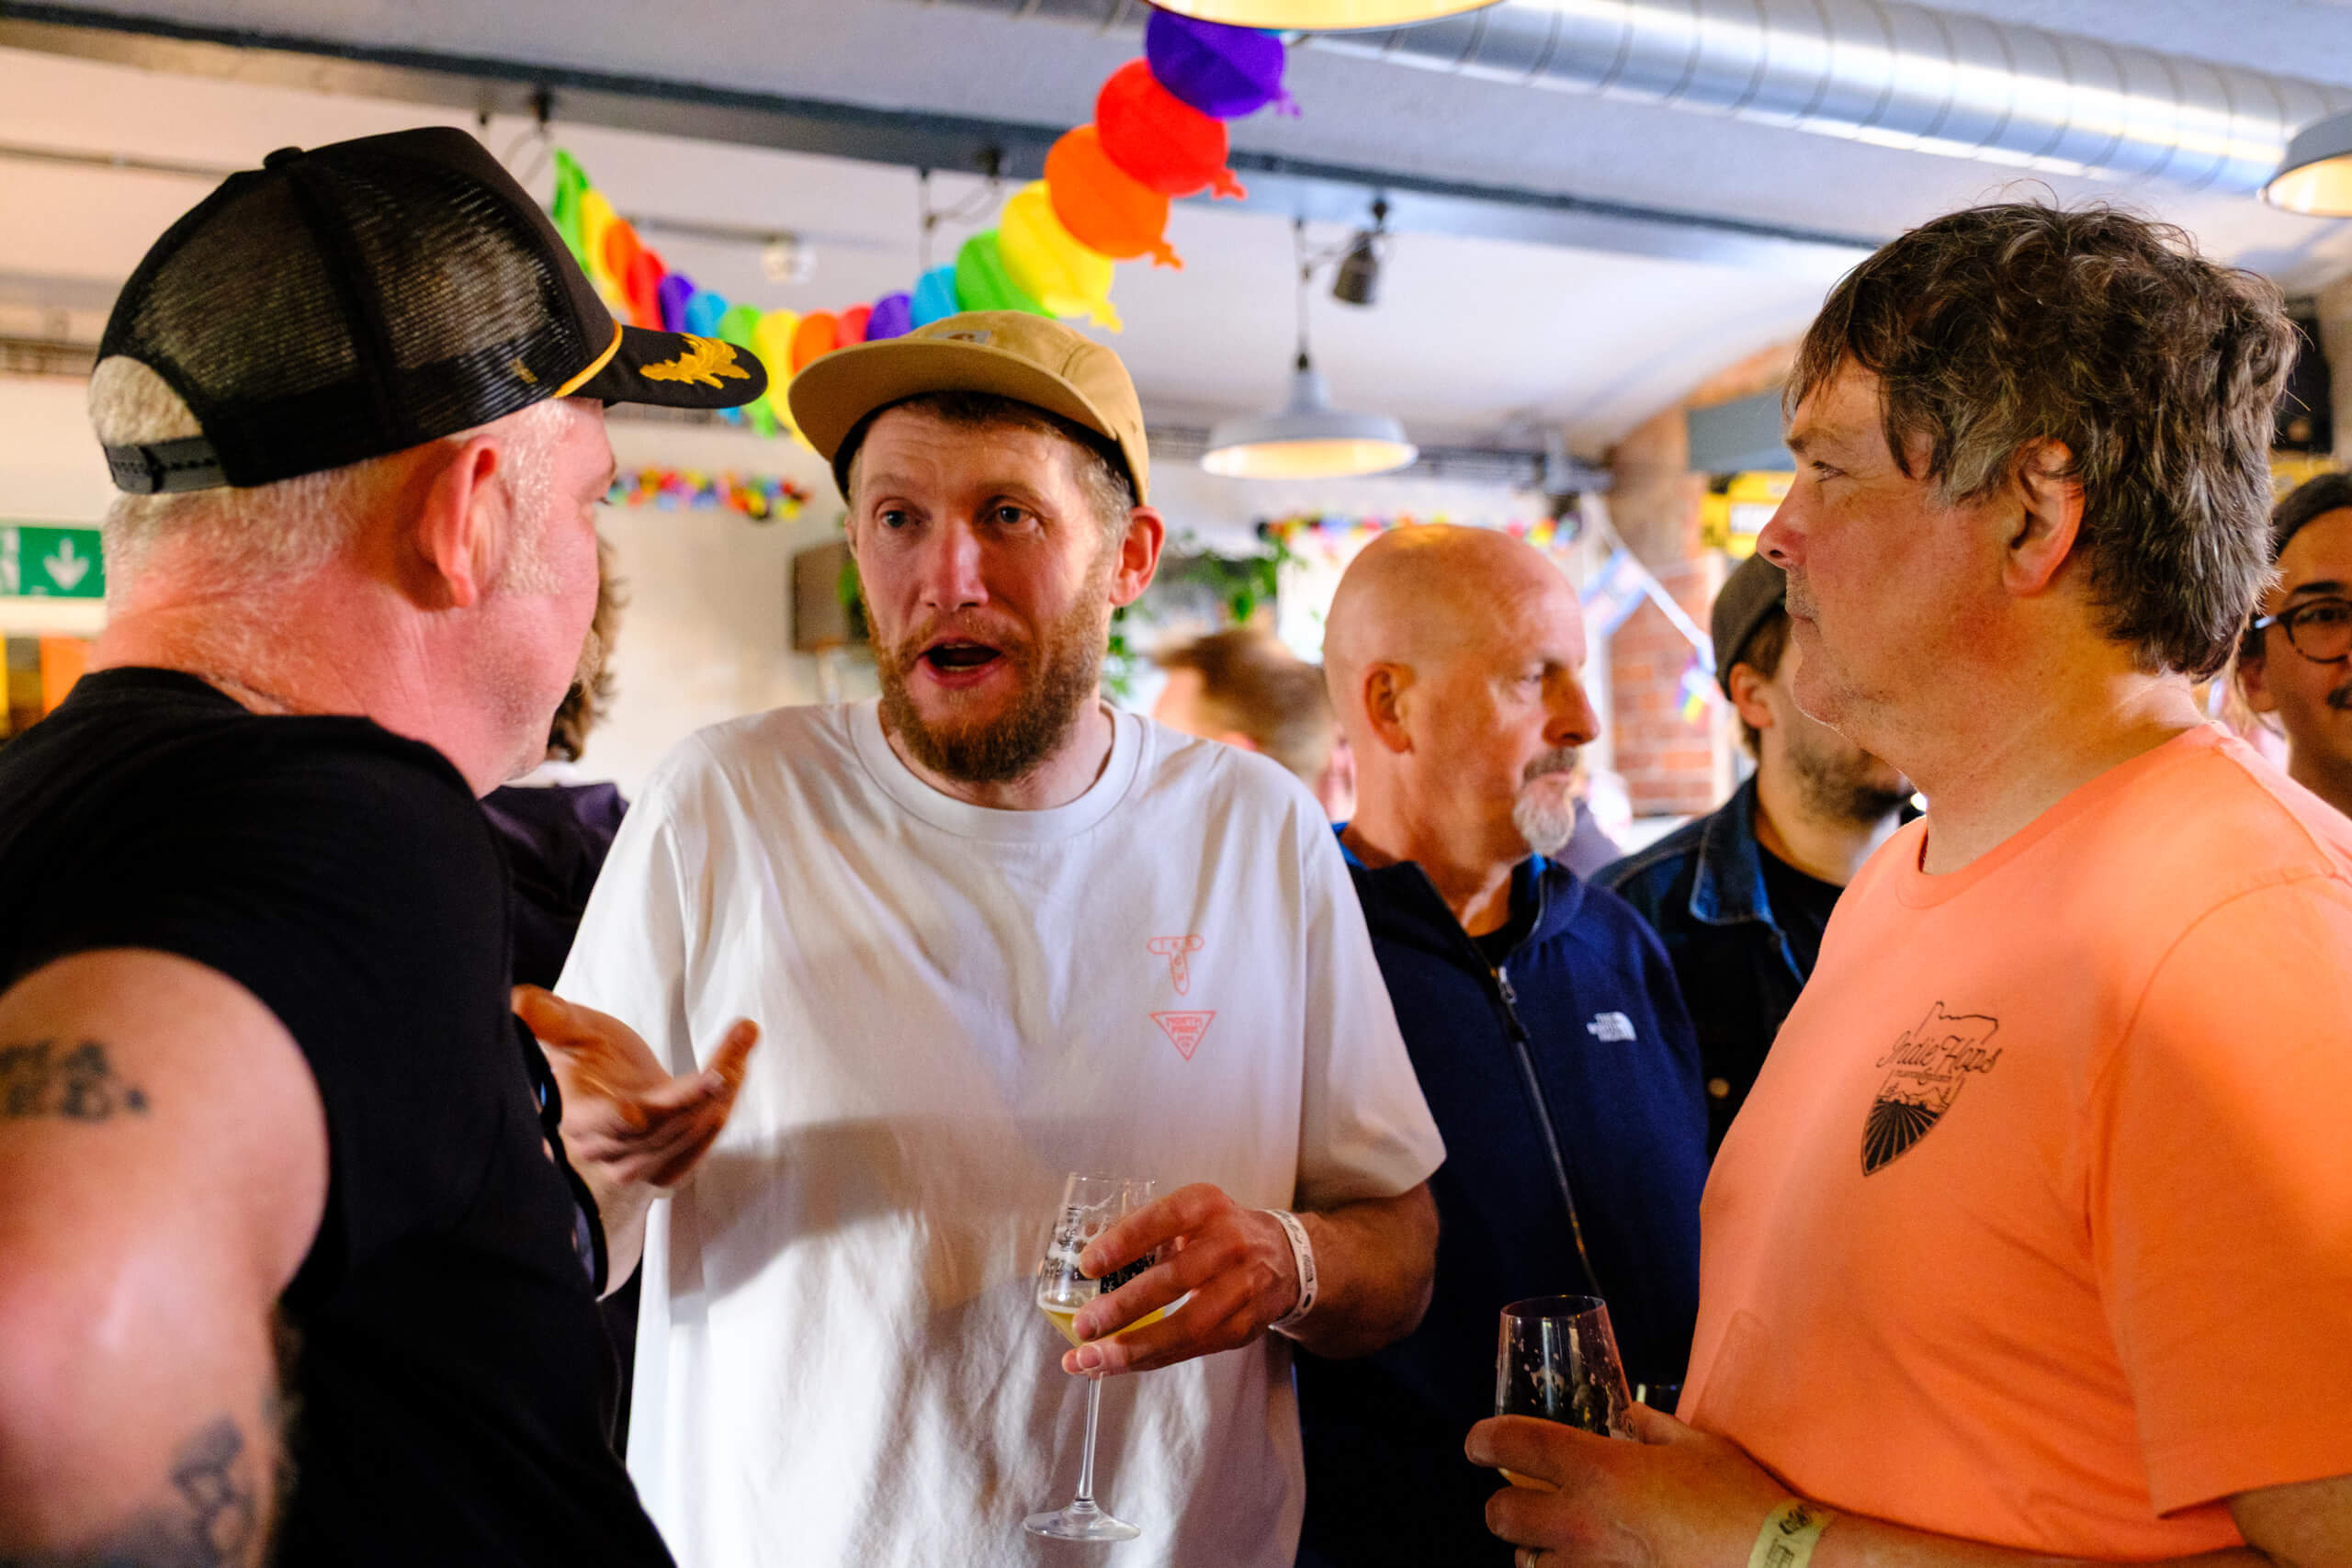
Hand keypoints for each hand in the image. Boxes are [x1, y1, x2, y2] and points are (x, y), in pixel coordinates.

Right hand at [511, 986, 757, 1194]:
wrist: (609, 1086)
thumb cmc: (585, 1054)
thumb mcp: (570, 1028)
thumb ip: (550, 1018)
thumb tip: (523, 1002)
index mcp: (578, 1116)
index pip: (602, 1124)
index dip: (623, 1118)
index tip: (644, 1107)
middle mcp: (606, 1147)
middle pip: (658, 1128)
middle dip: (697, 1092)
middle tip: (732, 1051)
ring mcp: (637, 1162)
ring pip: (684, 1135)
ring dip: (719, 1095)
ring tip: (739, 1046)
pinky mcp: (664, 1166)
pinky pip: (697, 1148)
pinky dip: (721, 1113)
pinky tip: (735, 1073)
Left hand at [1057, 1182, 1297, 1376]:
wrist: (1285, 1258)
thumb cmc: (1217, 1232)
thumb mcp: (1188, 1213)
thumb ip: (1138, 1228)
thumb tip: (1078, 1246)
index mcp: (1206, 1206)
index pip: (1163, 1219)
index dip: (1124, 1242)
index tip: (1087, 1265)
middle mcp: (1229, 1244)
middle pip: (1175, 1279)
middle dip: (1124, 1307)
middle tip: (1083, 1325)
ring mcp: (1242, 1289)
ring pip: (1186, 1326)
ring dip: (1133, 1348)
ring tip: (1089, 1359)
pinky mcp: (1243, 1328)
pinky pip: (1191, 1349)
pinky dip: (1150, 1360)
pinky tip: (1115, 1366)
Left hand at [1466, 1406, 1791, 1567]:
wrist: (1778, 1564)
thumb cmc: (1740, 1500)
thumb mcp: (1695, 1445)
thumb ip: (1649, 1427)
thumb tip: (1625, 1417)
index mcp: (1600, 1470)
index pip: (1517, 1445)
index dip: (1485, 1439)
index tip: (1476, 1443)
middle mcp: (1584, 1521)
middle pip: (1502, 1515)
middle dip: (1504, 1505)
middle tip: (1521, 1500)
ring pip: (1527, 1564)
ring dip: (1534, 1551)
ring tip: (1556, 1544)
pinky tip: (1587, 1565)